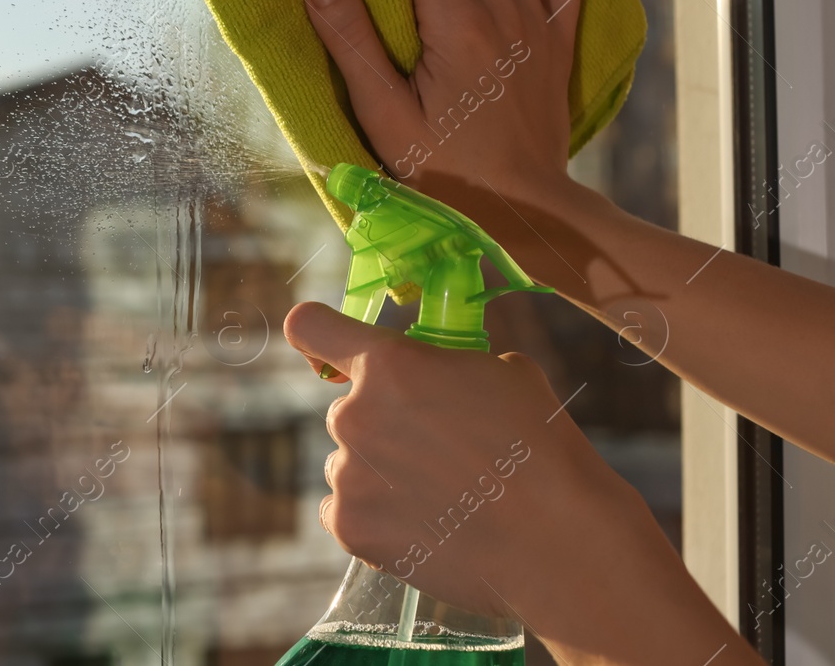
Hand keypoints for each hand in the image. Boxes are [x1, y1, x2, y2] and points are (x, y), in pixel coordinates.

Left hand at [283, 301, 755, 663]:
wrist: (558, 542)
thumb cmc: (541, 449)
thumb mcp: (503, 373)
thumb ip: (447, 363)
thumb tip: (434, 371)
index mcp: (388, 365)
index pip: (309, 326)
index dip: (318, 337)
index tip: (329, 352)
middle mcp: (354, 415)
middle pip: (348, 410)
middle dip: (382, 423)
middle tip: (437, 450)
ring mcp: (347, 475)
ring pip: (348, 463)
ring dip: (379, 472)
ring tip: (442, 496)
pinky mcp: (350, 527)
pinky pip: (343, 510)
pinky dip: (374, 516)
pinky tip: (423, 523)